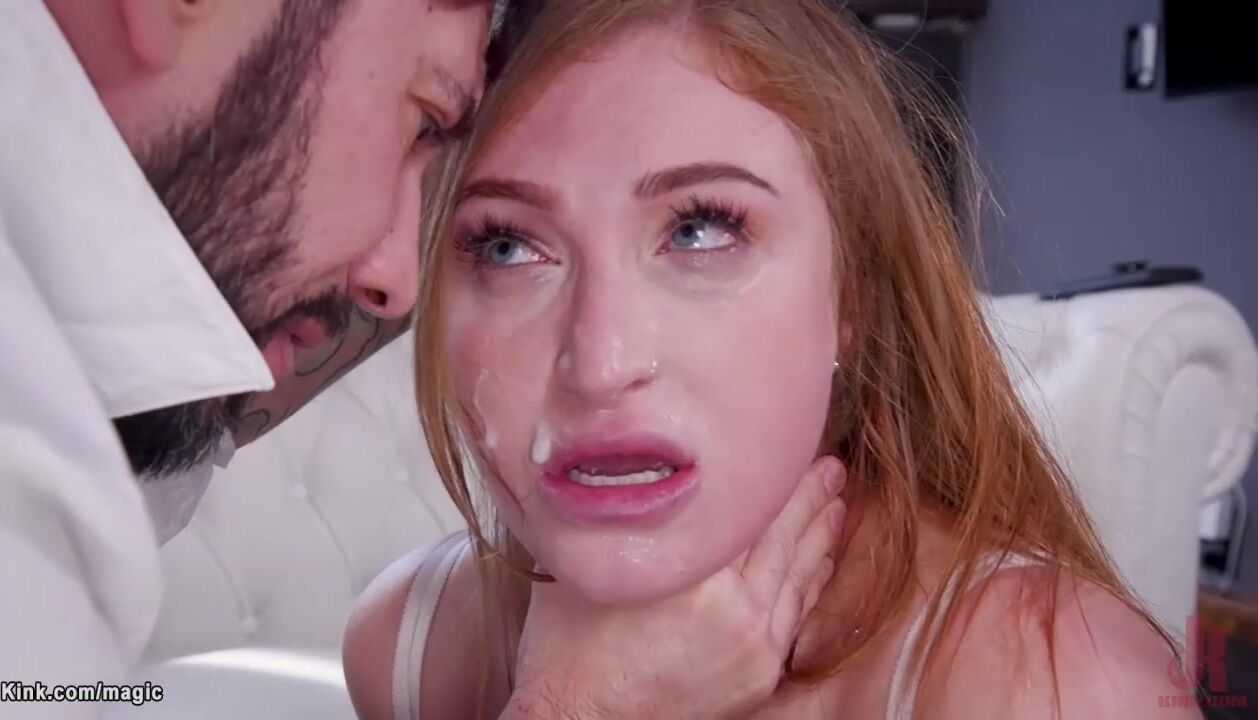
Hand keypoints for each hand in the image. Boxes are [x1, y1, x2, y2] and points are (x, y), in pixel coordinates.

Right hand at [501, 456, 847, 719]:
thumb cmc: (570, 642)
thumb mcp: (592, 562)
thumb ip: (624, 517)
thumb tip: (638, 471)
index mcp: (694, 571)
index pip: (749, 507)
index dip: (772, 474)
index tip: (787, 444)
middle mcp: (734, 605)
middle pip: (783, 536)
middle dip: (809, 497)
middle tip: (829, 465)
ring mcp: (752, 642)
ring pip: (797, 575)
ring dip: (819, 535)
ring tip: (835, 502)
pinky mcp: (757, 672)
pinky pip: (795, 615)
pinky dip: (811, 583)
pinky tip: (820, 563)